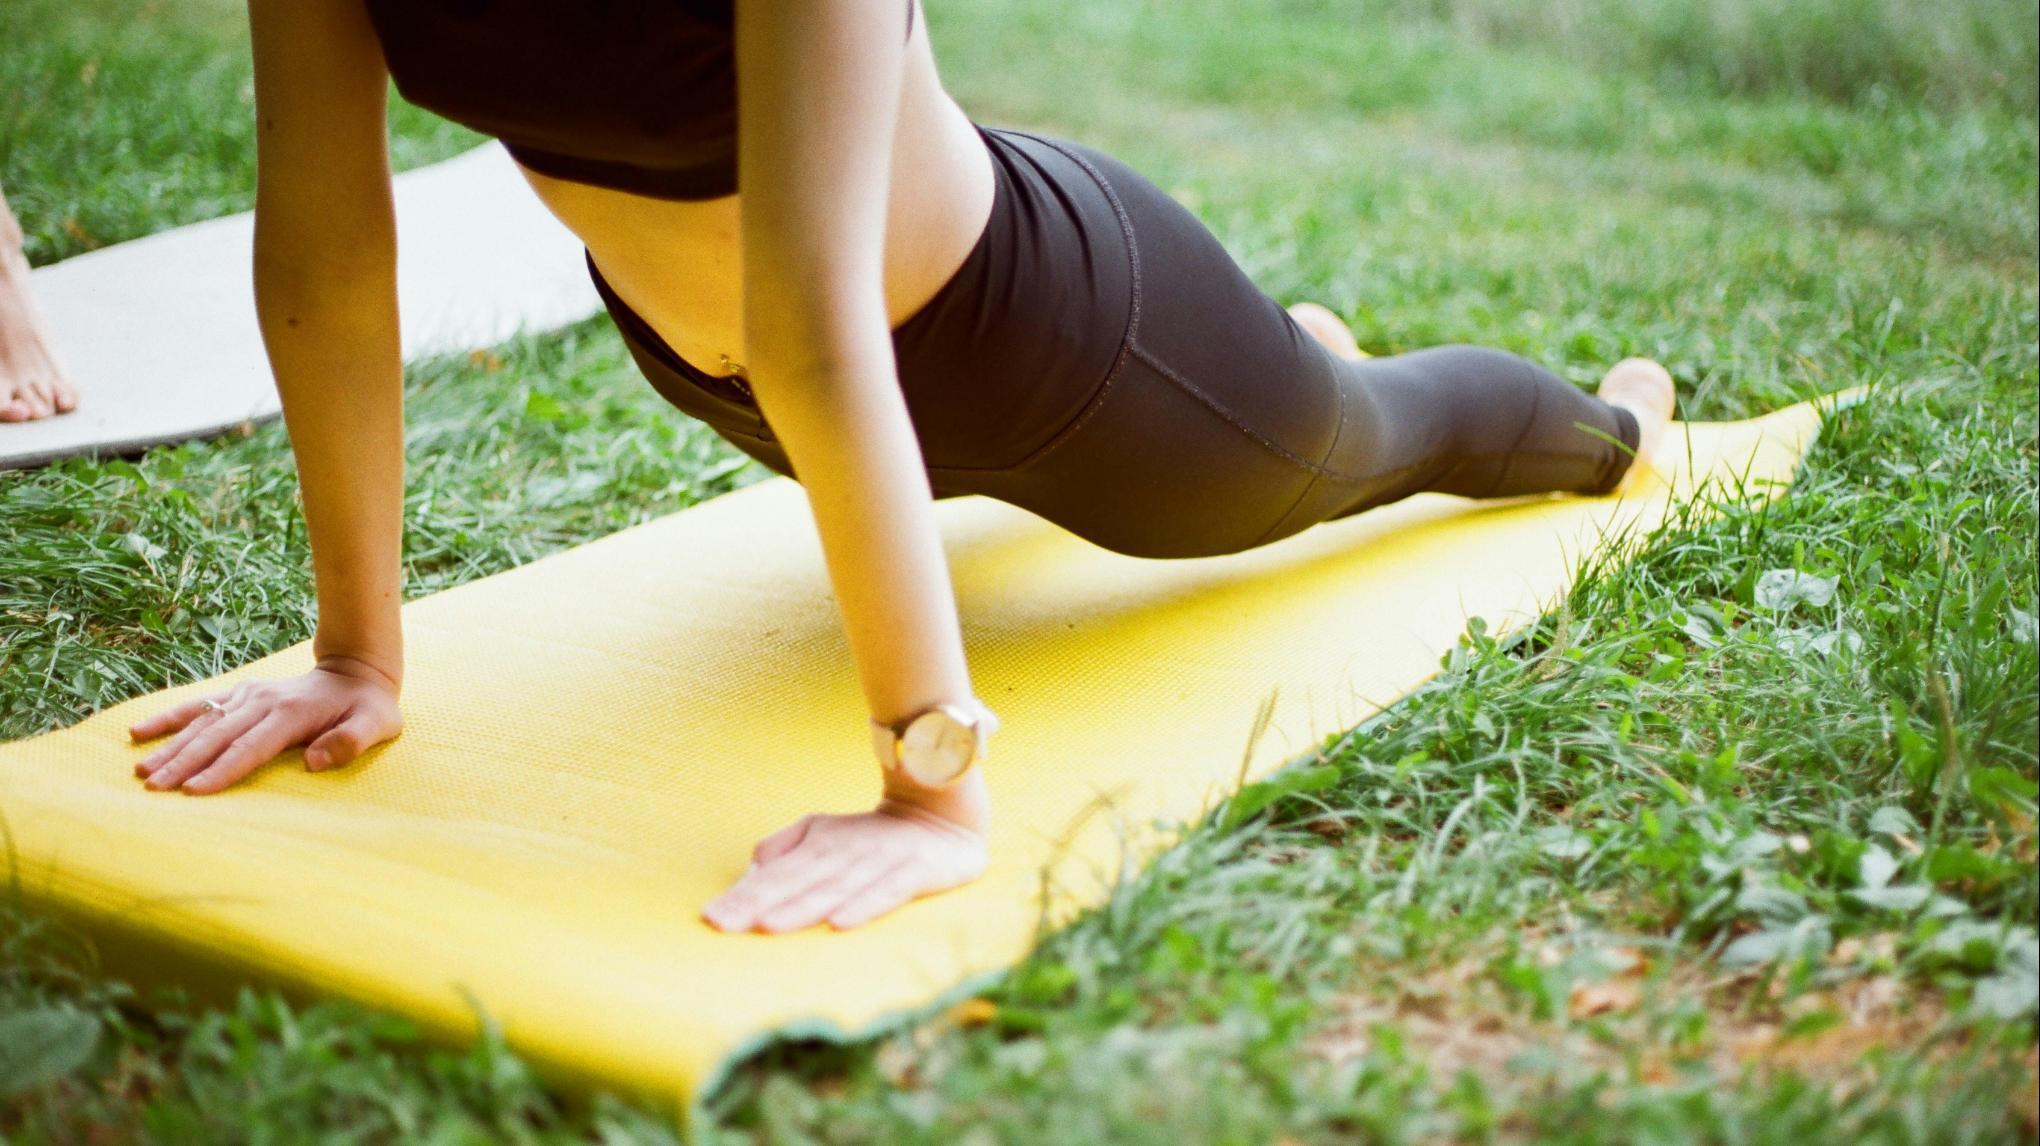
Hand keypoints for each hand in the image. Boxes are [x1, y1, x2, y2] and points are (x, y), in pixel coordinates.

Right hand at [128, 656, 401, 794]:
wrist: (357, 671)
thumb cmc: (368, 707)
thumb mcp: (377, 725)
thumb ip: (351, 742)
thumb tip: (314, 760)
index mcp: (292, 713)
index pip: (250, 747)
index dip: (222, 770)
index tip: (193, 791)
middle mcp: (263, 701)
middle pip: (218, 736)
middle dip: (185, 764)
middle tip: (154, 789)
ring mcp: (249, 694)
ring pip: (203, 722)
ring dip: (171, 747)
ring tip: (141, 771)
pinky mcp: (240, 692)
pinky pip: (200, 705)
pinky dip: (169, 718)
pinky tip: (139, 732)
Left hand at [703, 770, 989, 932]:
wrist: (943, 813)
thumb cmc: (870, 836)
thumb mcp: (822, 832)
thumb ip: (784, 851)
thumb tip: (749, 875)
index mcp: (819, 846)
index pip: (775, 876)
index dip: (743, 896)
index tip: (711, 918)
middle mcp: (846, 853)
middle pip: (797, 882)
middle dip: (759, 904)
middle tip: (724, 924)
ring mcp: (882, 861)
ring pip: (836, 889)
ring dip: (803, 908)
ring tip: (769, 926)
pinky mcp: (917, 871)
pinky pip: (889, 892)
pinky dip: (865, 906)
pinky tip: (841, 923)